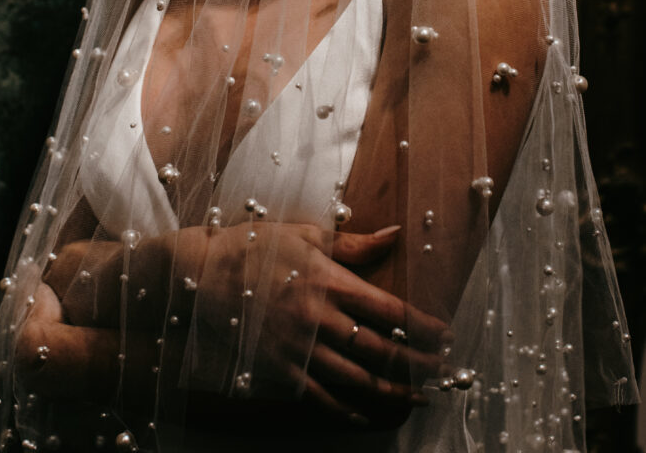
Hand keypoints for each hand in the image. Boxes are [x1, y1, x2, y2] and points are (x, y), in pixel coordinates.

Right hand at [191, 221, 449, 424]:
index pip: (391, 310)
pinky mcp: (280, 370)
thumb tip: (395, 234)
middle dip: (418, 364)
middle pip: (383, 349)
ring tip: (419, 398)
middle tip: (443, 373)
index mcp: (331, 281)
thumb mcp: (306, 235)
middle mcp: (321, 318)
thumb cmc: (255, 247)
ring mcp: (301, 348)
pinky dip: (347, 410)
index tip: (445, 335)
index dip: (423, 327)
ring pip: (359, 379)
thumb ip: (354, 242)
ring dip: (394, 392)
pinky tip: (366, 414)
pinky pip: (321, 398)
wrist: (202, 276)